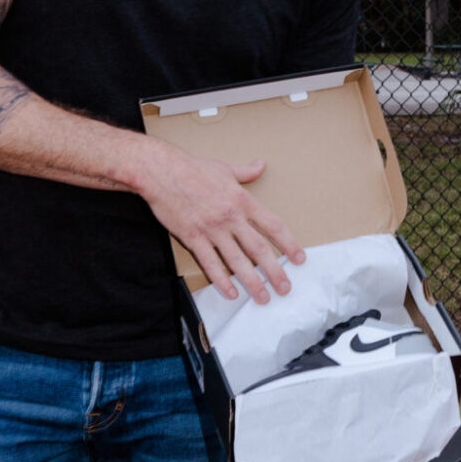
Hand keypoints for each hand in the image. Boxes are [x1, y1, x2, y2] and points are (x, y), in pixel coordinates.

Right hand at [137, 145, 305, 303]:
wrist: (160, 172)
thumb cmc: (191, 168)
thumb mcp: (224, 168)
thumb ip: (245, 172)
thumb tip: (261, 164)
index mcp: (242, 201)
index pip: (273, 226)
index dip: (289, 244)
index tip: (300, 258)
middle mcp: (231, 218)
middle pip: (259, 249)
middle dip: (275, 271)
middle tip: (285, 288)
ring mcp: (212, 230)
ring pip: (237, 261)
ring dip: (252, 282)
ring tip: (263, 297)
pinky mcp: (193, 238)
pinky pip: (210, 264)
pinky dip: (221, 280)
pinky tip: (231, 292)